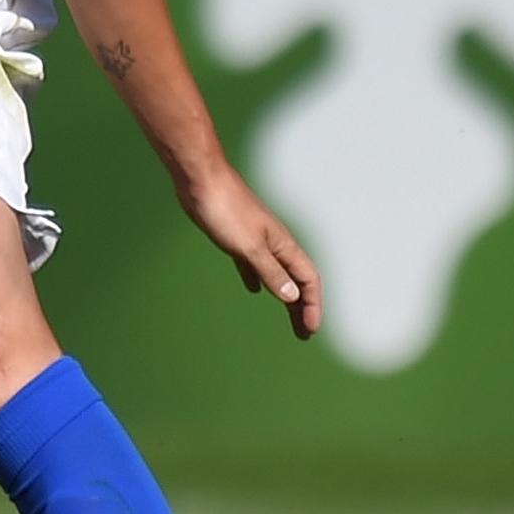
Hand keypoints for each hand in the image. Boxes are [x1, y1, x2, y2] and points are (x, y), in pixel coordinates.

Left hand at [176, 163, 322, 339]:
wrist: (201, 179)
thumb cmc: (225, 210)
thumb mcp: (249, 247)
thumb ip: (271, 272)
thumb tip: (292, 297)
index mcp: (282, 245)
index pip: (308, 280)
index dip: (313, 305)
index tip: (310, 329)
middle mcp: (274, 243)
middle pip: (296, 280)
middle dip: (303, 307)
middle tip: (303, 334)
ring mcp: (256, 240)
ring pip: (277, 274)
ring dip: (285, 297)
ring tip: (288, 317)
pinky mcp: (237, 238)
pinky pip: (254, 265)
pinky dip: (257, 279)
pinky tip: (252, 289)